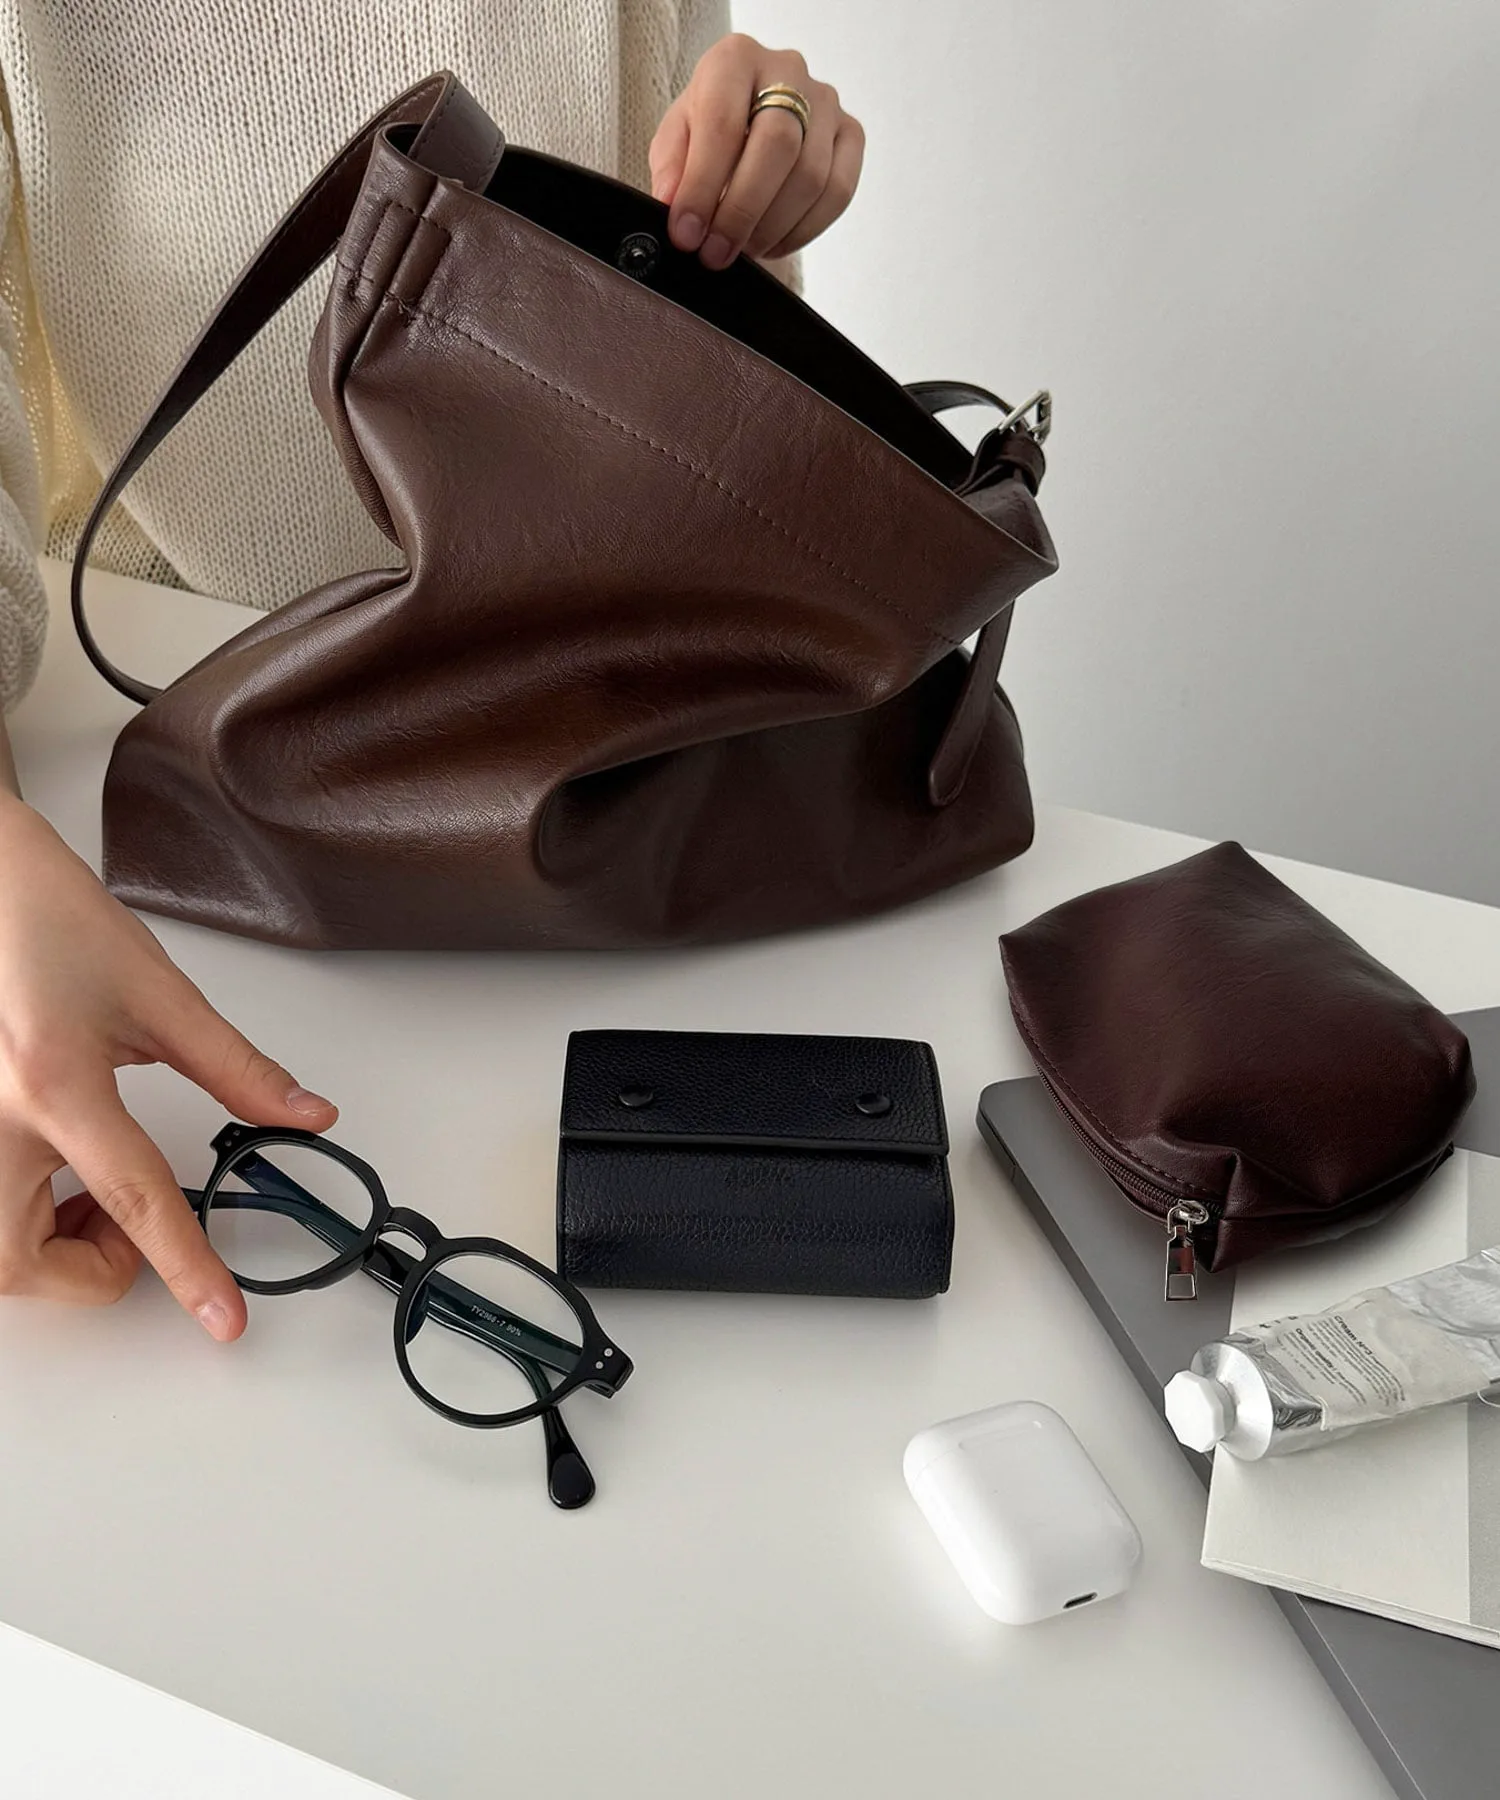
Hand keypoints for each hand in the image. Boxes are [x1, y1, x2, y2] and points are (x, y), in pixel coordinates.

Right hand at [0, 794, 336, 1334]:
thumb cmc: (50, 923)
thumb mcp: (158, 995)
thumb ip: (235, 1068)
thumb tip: (305, 1116)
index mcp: (54, 1083)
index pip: (135, 1200)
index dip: (186, 1267)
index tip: (222, 1319)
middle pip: (26, 1262)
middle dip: (90, 1270)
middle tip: (130, 1226)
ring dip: (45, 1251)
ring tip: (86, 1192)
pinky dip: (13, 1222)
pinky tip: (45, 1173)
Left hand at [649, 33, 863, 268]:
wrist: (749, 120)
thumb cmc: (710, 130)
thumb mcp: (676, 140)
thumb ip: (672, 167)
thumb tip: (673, 202)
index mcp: (735, 59)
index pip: (722, 123)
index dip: (703, 186)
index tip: (687, 234)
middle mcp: (787, 69)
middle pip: (777, 146)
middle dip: (742, 212)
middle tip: (717, 253)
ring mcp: (825, 101)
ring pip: (811, 175)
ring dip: (772, 227)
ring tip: (743, 250)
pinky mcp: (850, 133)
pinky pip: (838, 192)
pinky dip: (803, 230)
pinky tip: (774, 243)